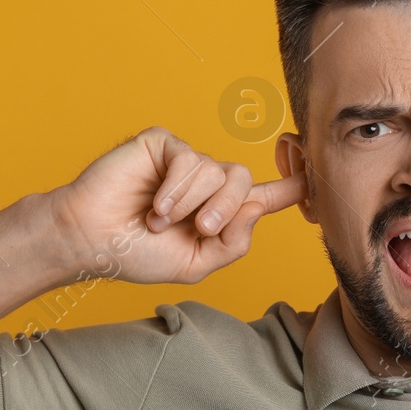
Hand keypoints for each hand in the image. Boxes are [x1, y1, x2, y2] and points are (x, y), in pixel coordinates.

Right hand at [49, 126, 306, 284]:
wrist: (93, 240)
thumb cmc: (138, 253)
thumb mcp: (196, 264)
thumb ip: (233, 244)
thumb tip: (258, 207)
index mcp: (220, 213)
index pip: (265, 197)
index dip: (293, 188)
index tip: (318, 176)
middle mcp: (207, 184)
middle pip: (243, 181)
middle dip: (226, 209)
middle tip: (199, 229)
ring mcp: (186, 162)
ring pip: (217, 171)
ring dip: (192, 203)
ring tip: (160, 219)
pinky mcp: (164, 145)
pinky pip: (190, 159)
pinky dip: (175, 188)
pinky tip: (153, 204)